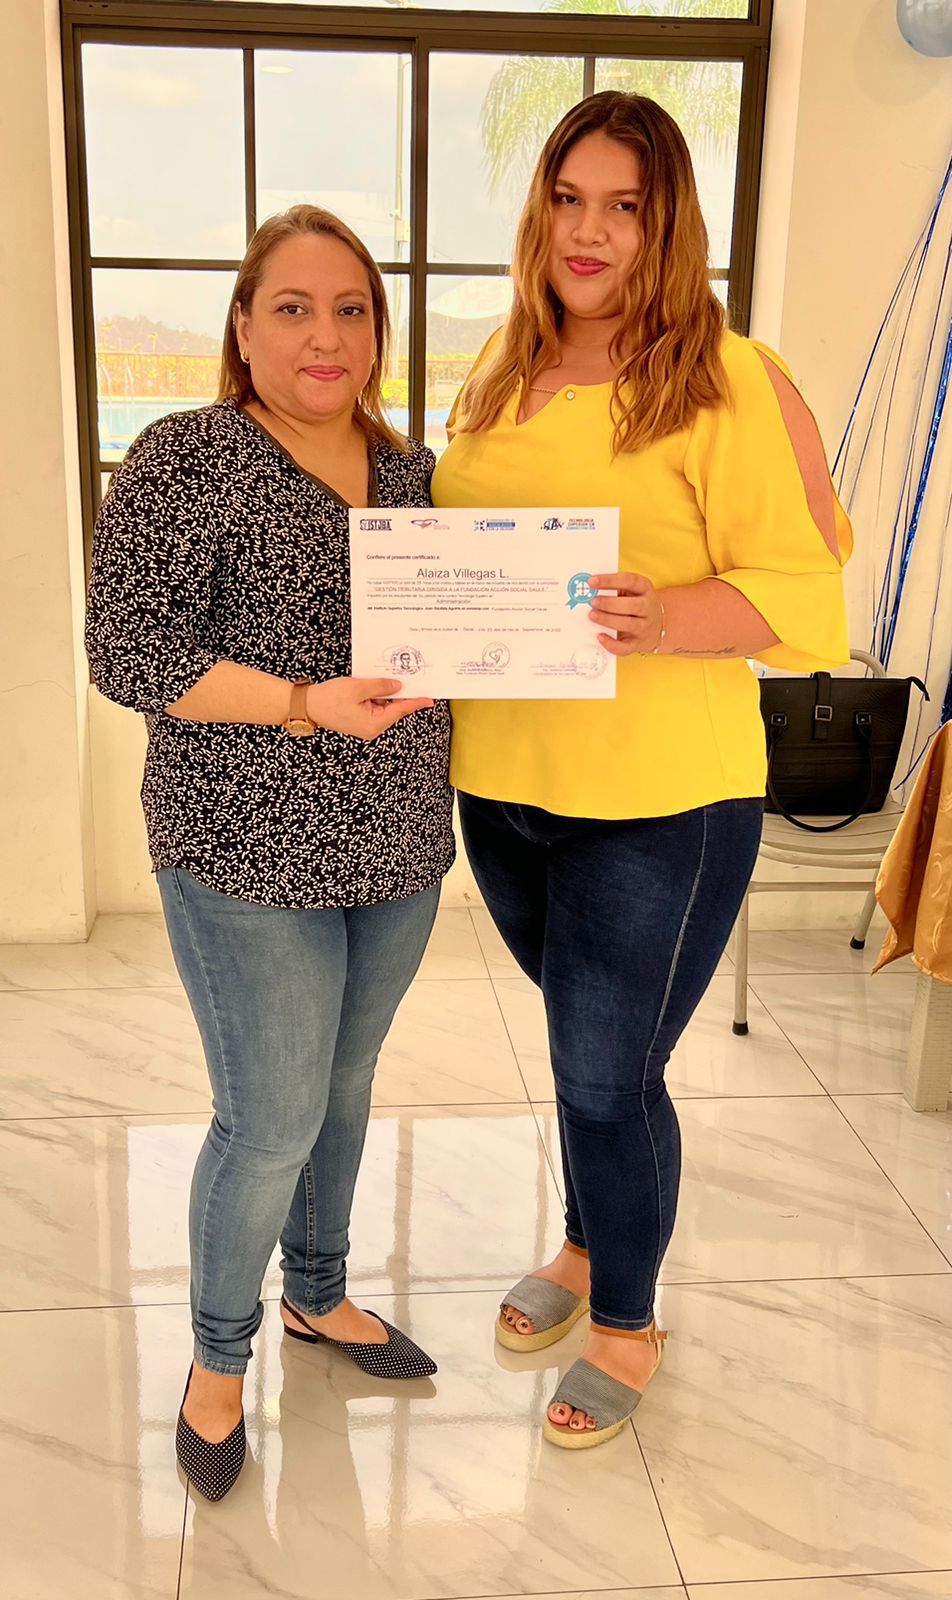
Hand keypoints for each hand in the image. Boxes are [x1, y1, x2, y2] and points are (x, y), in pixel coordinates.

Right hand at [307, 678, 432, 740]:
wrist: (307, 705)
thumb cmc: (329, 698)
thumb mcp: (359, 687)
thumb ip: (381, 687)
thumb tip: (398, 687)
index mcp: (374, 724)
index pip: (401, 710)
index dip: (416, 703)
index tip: (429, 699)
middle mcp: (371, 728)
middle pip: (392, 708)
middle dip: (397, 693)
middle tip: (403, 677)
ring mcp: (364, 725)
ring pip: (382, 706)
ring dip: (382, 693)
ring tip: (373, 680)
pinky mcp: (357, 720)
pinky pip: (372, 707)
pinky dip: (373, 696)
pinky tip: (369, 685)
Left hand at [588, 572, 663, 656]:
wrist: (658, 625)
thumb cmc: (636, 603)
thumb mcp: (631, 591)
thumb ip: (614, 589)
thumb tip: (589, 590)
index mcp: (645, 589)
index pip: (630, 581)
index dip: (610, 580)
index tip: (592, 581)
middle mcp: (648, 607)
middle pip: (633, 605)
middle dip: (610, 603)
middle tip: (593, 602)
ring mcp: (645, 626)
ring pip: (629, 624)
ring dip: (608, 620)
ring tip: (592, 615)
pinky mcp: (638, 643)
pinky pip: (626, 647)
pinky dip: (612, 644)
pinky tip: (600, 637)